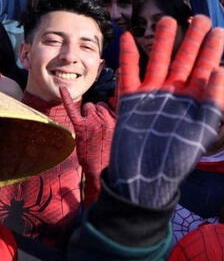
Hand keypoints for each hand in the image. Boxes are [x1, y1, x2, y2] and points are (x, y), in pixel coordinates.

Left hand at [60, 86, 114, 201]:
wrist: (104, 171)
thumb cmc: (115, 154)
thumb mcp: (124, 135)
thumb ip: (121, 120)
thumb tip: (115, 104)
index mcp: (120, 120)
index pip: (113, 103)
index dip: (109, 108)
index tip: (109, 108)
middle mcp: (108, 118)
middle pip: (99, 105)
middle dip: (97, 113)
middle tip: (97, 128)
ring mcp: (94, 122)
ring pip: (89, 106)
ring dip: (88, 114)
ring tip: (90, 129)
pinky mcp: (82, 127)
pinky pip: (73, 109)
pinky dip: (67, 98)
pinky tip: (62, 89)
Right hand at [110, 16, 223, 207]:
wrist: (147, 175)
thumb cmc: (179, 156)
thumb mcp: (203, 128)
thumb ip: (213, 99)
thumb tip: (220, 70)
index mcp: (195, 98)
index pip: (206, 67)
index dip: (212, 49)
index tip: (219, 29)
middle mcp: (175, 91)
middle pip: (185, 58)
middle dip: (192, 38)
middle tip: (199, 16)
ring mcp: (153, 93)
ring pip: (160, 59)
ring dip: (164, 40)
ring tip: (169, 19)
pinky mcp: (132, 98)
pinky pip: (130, 72)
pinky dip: (129, 56)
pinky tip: (129, 37)